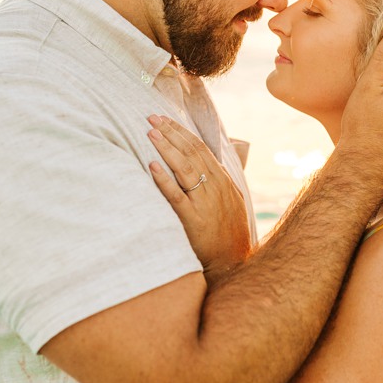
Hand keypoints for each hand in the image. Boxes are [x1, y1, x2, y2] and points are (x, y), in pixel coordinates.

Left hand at [147, 114, 250, 277]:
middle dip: (171, 133)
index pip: (201, 149)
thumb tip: (209, 161)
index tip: (165, 119)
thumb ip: (219, 180)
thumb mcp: (231, 202)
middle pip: (191, 153)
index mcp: (223, 181)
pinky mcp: (194, 220)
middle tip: (152, 118)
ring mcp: (205, 203)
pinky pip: (177, 196)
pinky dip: (164, 180)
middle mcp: (215, 187)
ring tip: (150, 133)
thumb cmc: (228, 234)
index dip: (182, 132)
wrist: (232, 264)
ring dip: (166, 149)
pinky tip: (152, 167)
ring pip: (184, 169)